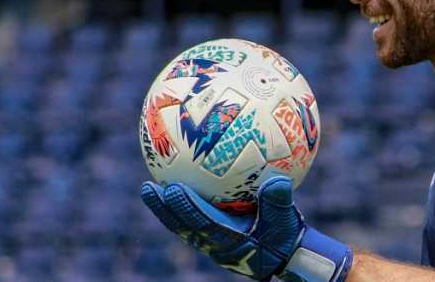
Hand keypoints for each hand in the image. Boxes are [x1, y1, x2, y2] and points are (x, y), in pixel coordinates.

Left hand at [140, 176, 351, 281]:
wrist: (282, 254)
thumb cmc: (284, 235)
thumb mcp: (286, 220)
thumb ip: (280, 201)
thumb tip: (278, 180)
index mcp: (231, 240)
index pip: (204, 223)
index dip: (188, 207)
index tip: (173, 188)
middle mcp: (215, 243)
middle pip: (184, 227)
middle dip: (165, 209)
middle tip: (148, 188)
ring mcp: (209, 242)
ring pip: (181, 226)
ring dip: (164, 208)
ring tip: (149, 187)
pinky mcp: (208, 237)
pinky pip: (188, 221)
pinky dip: (176, 206)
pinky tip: (169, 184)